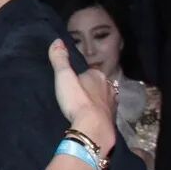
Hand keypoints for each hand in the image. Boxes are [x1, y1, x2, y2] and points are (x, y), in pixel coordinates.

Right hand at [48, 39, 117, 154]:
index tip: (72, 86)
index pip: (89, 73)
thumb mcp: (64, 77)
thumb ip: (60, 60)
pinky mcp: (113, 119)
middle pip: (98, 85)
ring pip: (104, 99)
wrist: (93, 128)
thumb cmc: (77, 101)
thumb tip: (57, 41)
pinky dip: (100, 114)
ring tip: (84, 109)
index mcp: (97, 75)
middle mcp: (109, 87)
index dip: (80, 79)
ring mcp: (113, 104)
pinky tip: (92, 120)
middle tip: (77, 98)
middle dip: (90, 90)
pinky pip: (106, 113)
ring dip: (96, 102)